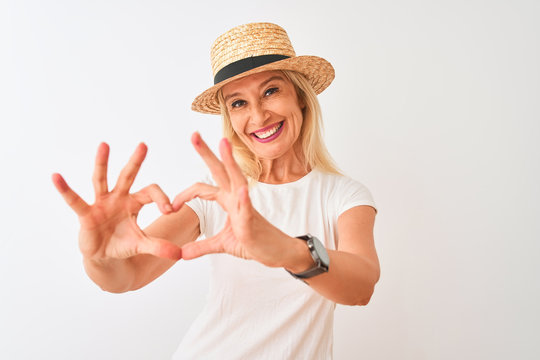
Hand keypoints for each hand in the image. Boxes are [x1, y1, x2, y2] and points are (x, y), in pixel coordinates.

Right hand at [52, 142, 181, 261]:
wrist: (104, 257)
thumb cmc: (122, 245)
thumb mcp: (142, 245)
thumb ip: (159, 246)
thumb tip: (179, 254)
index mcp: (134, 203)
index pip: (151, 192)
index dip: (161, 198)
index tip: (170, 210)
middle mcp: (118, 198)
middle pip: (127, 176)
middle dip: (135, 161)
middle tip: (144, 145)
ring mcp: (101, 204)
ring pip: (101, 179)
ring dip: (103, 163)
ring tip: (105, 145)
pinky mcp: (86, 214)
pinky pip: (75, 200)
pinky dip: (65, 189)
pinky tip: (56, 177)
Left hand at [171, 133, 294, 267]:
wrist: (278, 253)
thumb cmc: (254, 243)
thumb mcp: (222, 245)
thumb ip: (202, 247)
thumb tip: (182, 254)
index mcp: (228, 200)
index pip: (203, 188)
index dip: (184, 194)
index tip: (170, 208)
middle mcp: (236, 198)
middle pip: (220, 171)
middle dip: (207, 153)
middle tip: (194, 134)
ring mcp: (246, 207)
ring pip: (237, 180)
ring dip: (230, 162)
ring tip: (223, 143)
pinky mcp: (253, 222)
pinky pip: (248, 208)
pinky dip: (244, 198)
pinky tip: (242, 190)